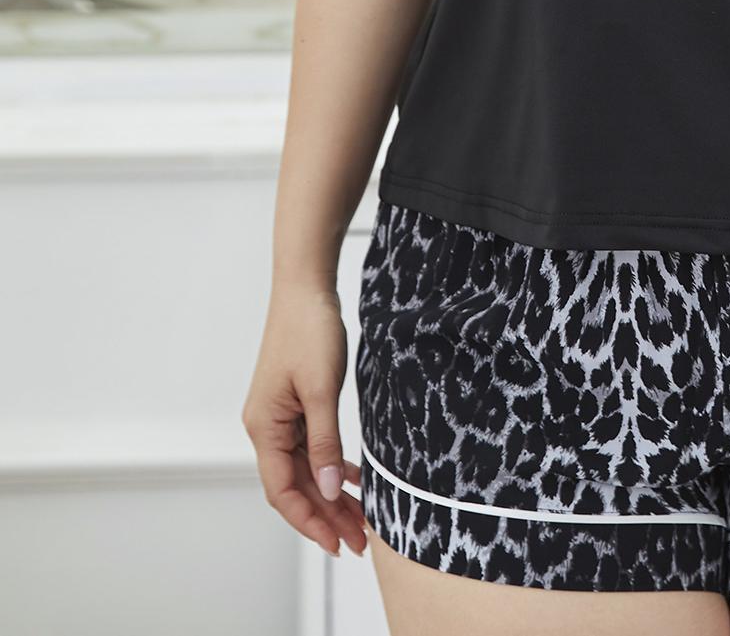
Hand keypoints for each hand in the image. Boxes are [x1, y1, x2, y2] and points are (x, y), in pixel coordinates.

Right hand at [242, 283, 367, 558]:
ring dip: (331, 493)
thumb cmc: (308, 330)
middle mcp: (267, 427)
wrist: (305, 288)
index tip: (338, 543)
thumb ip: (324, 442)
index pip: (283, 490)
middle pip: (296, 484)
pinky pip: (311, 446)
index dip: (311, 521)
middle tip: (360, 539)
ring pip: (305, 468)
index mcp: (264, 427)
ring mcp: (280, 416)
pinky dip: (331, 464)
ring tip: (361, 516)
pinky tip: (353, 478)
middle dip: (327, 514)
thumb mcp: (322, 390)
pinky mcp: (295, 403)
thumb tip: (327, 489)